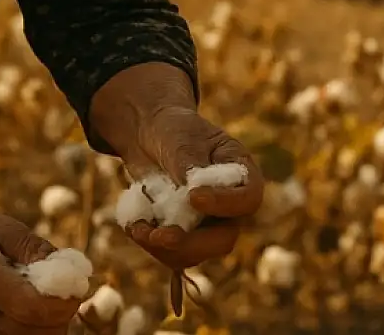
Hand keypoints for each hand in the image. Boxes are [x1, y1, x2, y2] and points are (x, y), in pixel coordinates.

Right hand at [0, 206, 81, 334]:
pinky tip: (34, 308)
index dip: (62, 301)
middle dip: (61, 313)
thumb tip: (69, 270)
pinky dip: (34, 329)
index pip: (30, 306)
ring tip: (50, 298)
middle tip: (67, 290)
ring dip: (50, 324)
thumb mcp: (0, 225)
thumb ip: (34, 247)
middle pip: (34, 331)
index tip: (74, 283)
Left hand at [89, 64, 265, 269]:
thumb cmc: (174, 130)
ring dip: (164, 248)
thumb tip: (191, 193)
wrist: (151, 136)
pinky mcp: (183, 235)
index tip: (194, 198)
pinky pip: (172, 254)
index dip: (225, 204)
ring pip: (196, 253)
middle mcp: (228, 205)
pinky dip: (151, 245)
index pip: (248, 198)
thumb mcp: (182, 138)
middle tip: (160, 236)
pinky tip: (134, 227)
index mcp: (240, 174)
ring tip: (137, 229)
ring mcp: (206, 224)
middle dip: (190, 242)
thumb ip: (189, 164)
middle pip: (224, 238)